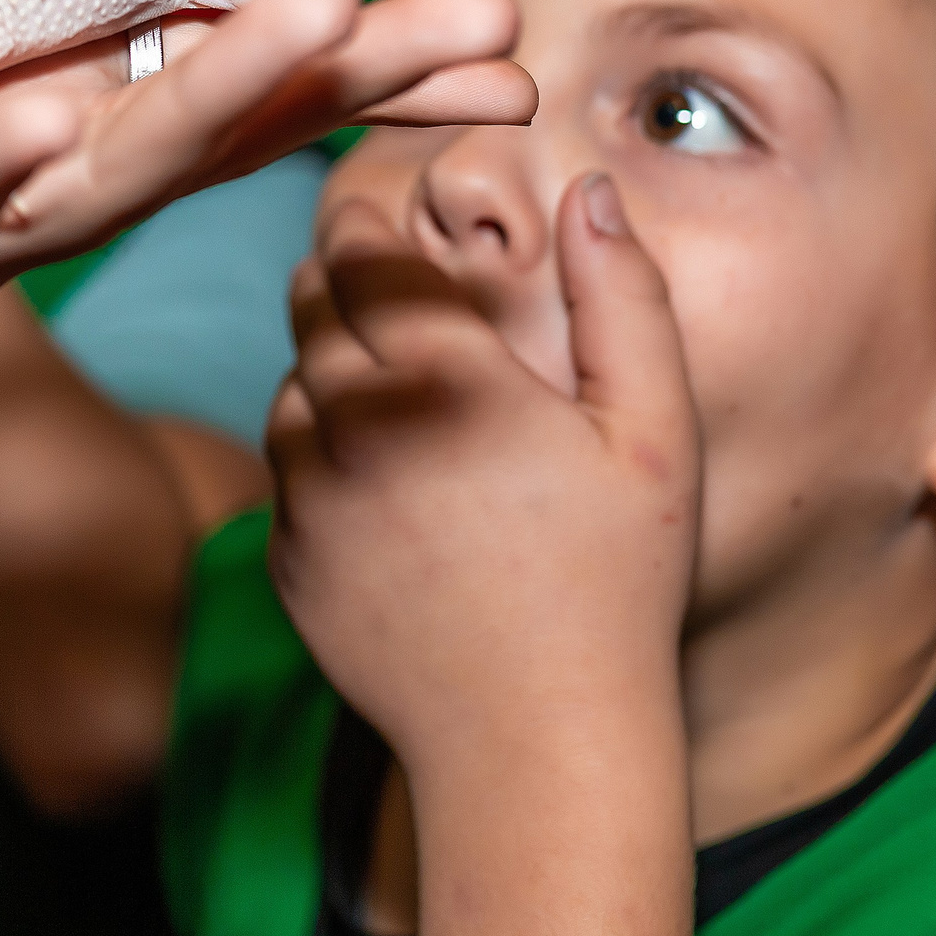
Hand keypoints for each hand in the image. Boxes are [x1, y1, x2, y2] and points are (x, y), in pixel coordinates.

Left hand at [0, 0, 535, 447]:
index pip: (194, 57)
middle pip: (193, 127)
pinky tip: (64, 119)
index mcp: (16, 88)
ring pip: (92, 174)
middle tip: (494, 37)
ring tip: (334, 31)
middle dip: (342, 84)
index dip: (327, 42)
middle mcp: (3, 173)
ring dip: (210, 103)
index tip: (472, 18)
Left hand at [265, 169, 697, 786]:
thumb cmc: (614, 585)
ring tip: (379, 377)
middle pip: (309, 305)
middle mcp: (359, 423)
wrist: (537, 741)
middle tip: (369, 275)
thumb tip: (588, 193)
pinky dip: (312, 453)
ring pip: (287, 385)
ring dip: (320, 365)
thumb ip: (622, 297)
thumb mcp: (653, 432)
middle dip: (334, 278)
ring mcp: (311, 495)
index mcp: (449, 378)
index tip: (375, 217)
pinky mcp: (286, 559)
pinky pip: (281, 471)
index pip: (362, 252)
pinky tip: (374, 472)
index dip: (361, 223)